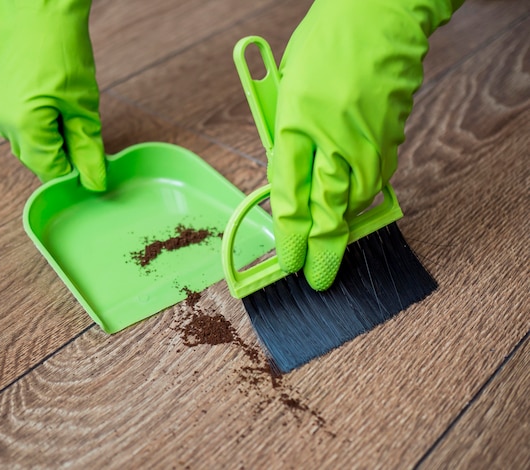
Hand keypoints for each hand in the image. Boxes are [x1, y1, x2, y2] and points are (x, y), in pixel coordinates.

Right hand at [0, 0, 105, 190]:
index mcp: (24, 126)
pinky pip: (11, 120)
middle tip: (83, 140)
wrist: (38, 10)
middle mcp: (1, 121)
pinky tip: (47, 103)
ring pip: (22, 140)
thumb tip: (95, 181)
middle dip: (60, 156)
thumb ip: (88, 149)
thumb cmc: (63, 51)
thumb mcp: (83, 106)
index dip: (72, 173)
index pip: (49, 170)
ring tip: (66, 116)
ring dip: (45, 139)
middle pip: (34, 158)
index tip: (90, 167)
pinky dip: (31, 121)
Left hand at [271, 0, 460, 289]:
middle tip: (318, 279)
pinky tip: (353, 199)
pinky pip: (375, 179)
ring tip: (331, 242)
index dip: (289, 239)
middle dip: (322, 253)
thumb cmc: (325, 45)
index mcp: (294, 126)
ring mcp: (366, 143)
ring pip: (354, 203)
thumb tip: (290, 180)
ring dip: (343, 226)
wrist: (380, 16)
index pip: (288, 199)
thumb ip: (287, 139)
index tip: (288, 262)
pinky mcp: (391, 140)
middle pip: (326, 213)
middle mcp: (331, 141)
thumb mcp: (287, 92)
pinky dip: (362, 195)